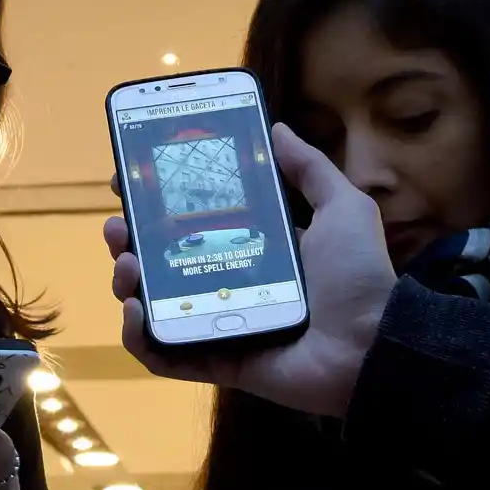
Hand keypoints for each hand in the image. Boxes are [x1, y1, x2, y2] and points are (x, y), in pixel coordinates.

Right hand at [105, 123, 396, 417]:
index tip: (131, 183)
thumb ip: (311, 170)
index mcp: (253, 248)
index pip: (192, 222)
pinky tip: (136, 311)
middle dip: (129, 242)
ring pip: (154, 305)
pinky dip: (140, 337)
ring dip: (127, 283)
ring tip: (128, 266)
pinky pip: (164, 354)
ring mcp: (218, 325)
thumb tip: (277, 128)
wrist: (372, 345)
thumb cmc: (358, 277)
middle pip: (161, 261)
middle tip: (118, 227)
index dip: (157, 204)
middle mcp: (229, 284)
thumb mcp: (343, 208)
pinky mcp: (215, 361)